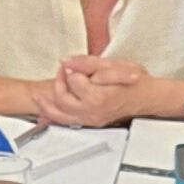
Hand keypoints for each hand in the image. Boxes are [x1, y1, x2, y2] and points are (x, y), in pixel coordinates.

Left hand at [52, 54, 179, 125]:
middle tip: (63, 71)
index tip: (72, 63)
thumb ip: (86, 63)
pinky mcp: (90, 122)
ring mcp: (90, 119)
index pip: (72, 80)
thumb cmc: (134, 82)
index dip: (71, 69)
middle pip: (62, 98)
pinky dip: (54, 118)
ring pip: (61, 115)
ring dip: (47, 105)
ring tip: (38, 97)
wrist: (146, 97)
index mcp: (97, 96)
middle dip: (58, 82)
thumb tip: (66, 61)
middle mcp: (92, 111)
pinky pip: (67, 123)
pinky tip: (45, 113)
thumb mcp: (112, 65)